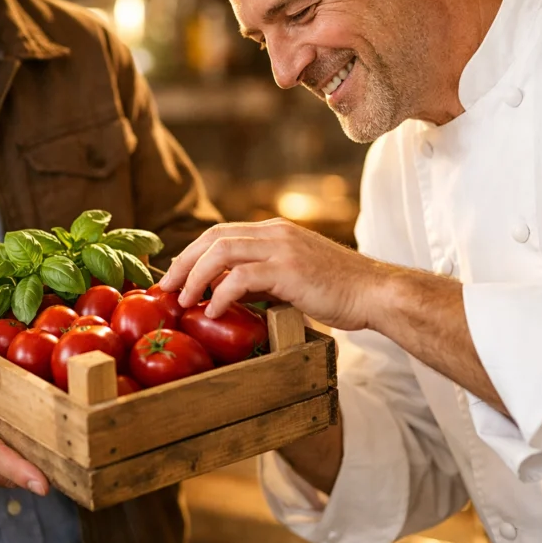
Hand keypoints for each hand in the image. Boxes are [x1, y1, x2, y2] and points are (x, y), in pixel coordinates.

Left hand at [161, 218, 382, 330]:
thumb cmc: (339, 290)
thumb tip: (228, 292)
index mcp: (276, 231)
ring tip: (183, 301)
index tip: (175, 276)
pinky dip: (221, 294)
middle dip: (184, 262)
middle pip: (213, 237)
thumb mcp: (295, 277)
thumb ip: (264, 277)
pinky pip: (241, 278)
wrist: (375, 292)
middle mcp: (275, 233)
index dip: (193, 253)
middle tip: (166, 288)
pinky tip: (214, 311)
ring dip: (195, 277)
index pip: (221, 233)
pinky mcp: (288, 269)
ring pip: (221, 251)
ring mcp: (282, 248)